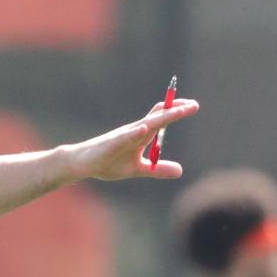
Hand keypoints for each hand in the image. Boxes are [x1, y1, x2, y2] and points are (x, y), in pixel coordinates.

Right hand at [67, 96, 198, 182]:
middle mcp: (135, 131)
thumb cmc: (108, 162)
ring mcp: (123, 136)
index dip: (176, 111)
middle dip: (175, 111)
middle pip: (158, 117)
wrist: (83, 164)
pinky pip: (125, 137)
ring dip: (161, 118)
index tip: (193, 105)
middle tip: (194, 105)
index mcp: (141, 135)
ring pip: (146, 124)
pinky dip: (135, 133)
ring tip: (177, 112)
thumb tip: (180, 171)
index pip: (161, 118)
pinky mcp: (111, 144)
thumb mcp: (138, 169)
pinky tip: (145, 129)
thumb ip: (158, 169)